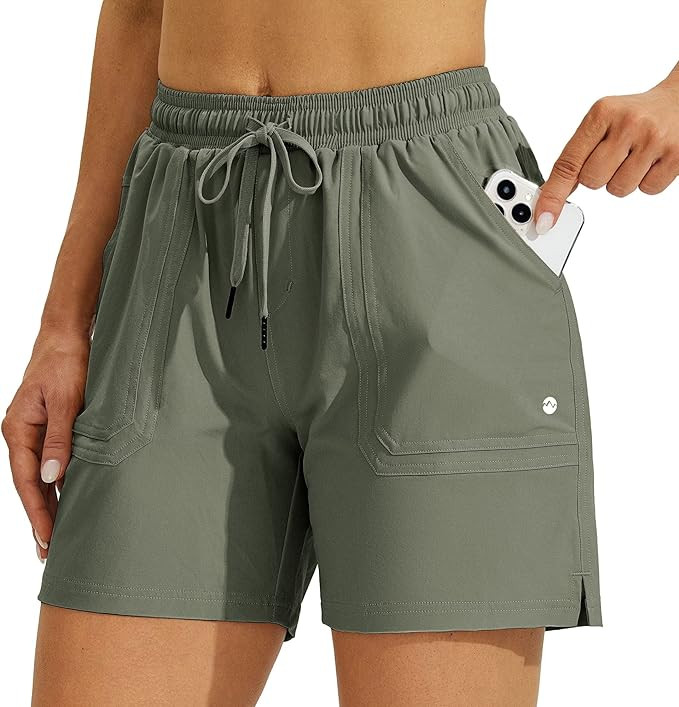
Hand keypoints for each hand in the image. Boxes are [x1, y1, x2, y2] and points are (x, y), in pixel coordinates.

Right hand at [2, 327, 88, 560]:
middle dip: (40, 517)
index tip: (47, 537)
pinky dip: (57, 483)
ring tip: (55, 534)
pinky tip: (65, 498)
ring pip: (40, 476)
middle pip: (30, 484)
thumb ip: (58, 440)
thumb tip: (51, 478)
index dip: (38, 511)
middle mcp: (22, 434)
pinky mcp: (48, 426)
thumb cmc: (66, 363)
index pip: (27, 481)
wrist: (67, 337)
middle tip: (49, 551)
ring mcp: (34, 431)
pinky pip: (49, 462)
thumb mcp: (65, 401)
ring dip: (48, 503)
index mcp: (18, 430)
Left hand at [534, 78, 678, 233]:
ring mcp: (654, 140)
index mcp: (602, 113)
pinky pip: (647, 190)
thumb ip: (576, 156)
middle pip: (592, 181)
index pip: (568, 163)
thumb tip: (551, 195)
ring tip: (635, 156)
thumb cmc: (635, 114)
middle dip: (599, 176)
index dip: (553, 195)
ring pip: (618, 189)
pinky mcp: (676, 156)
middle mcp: (628, 123)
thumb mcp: (601, 123)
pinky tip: (651, 161)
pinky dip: (646, 182)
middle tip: (615, 156)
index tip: (543, 218)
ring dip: (622, 180)